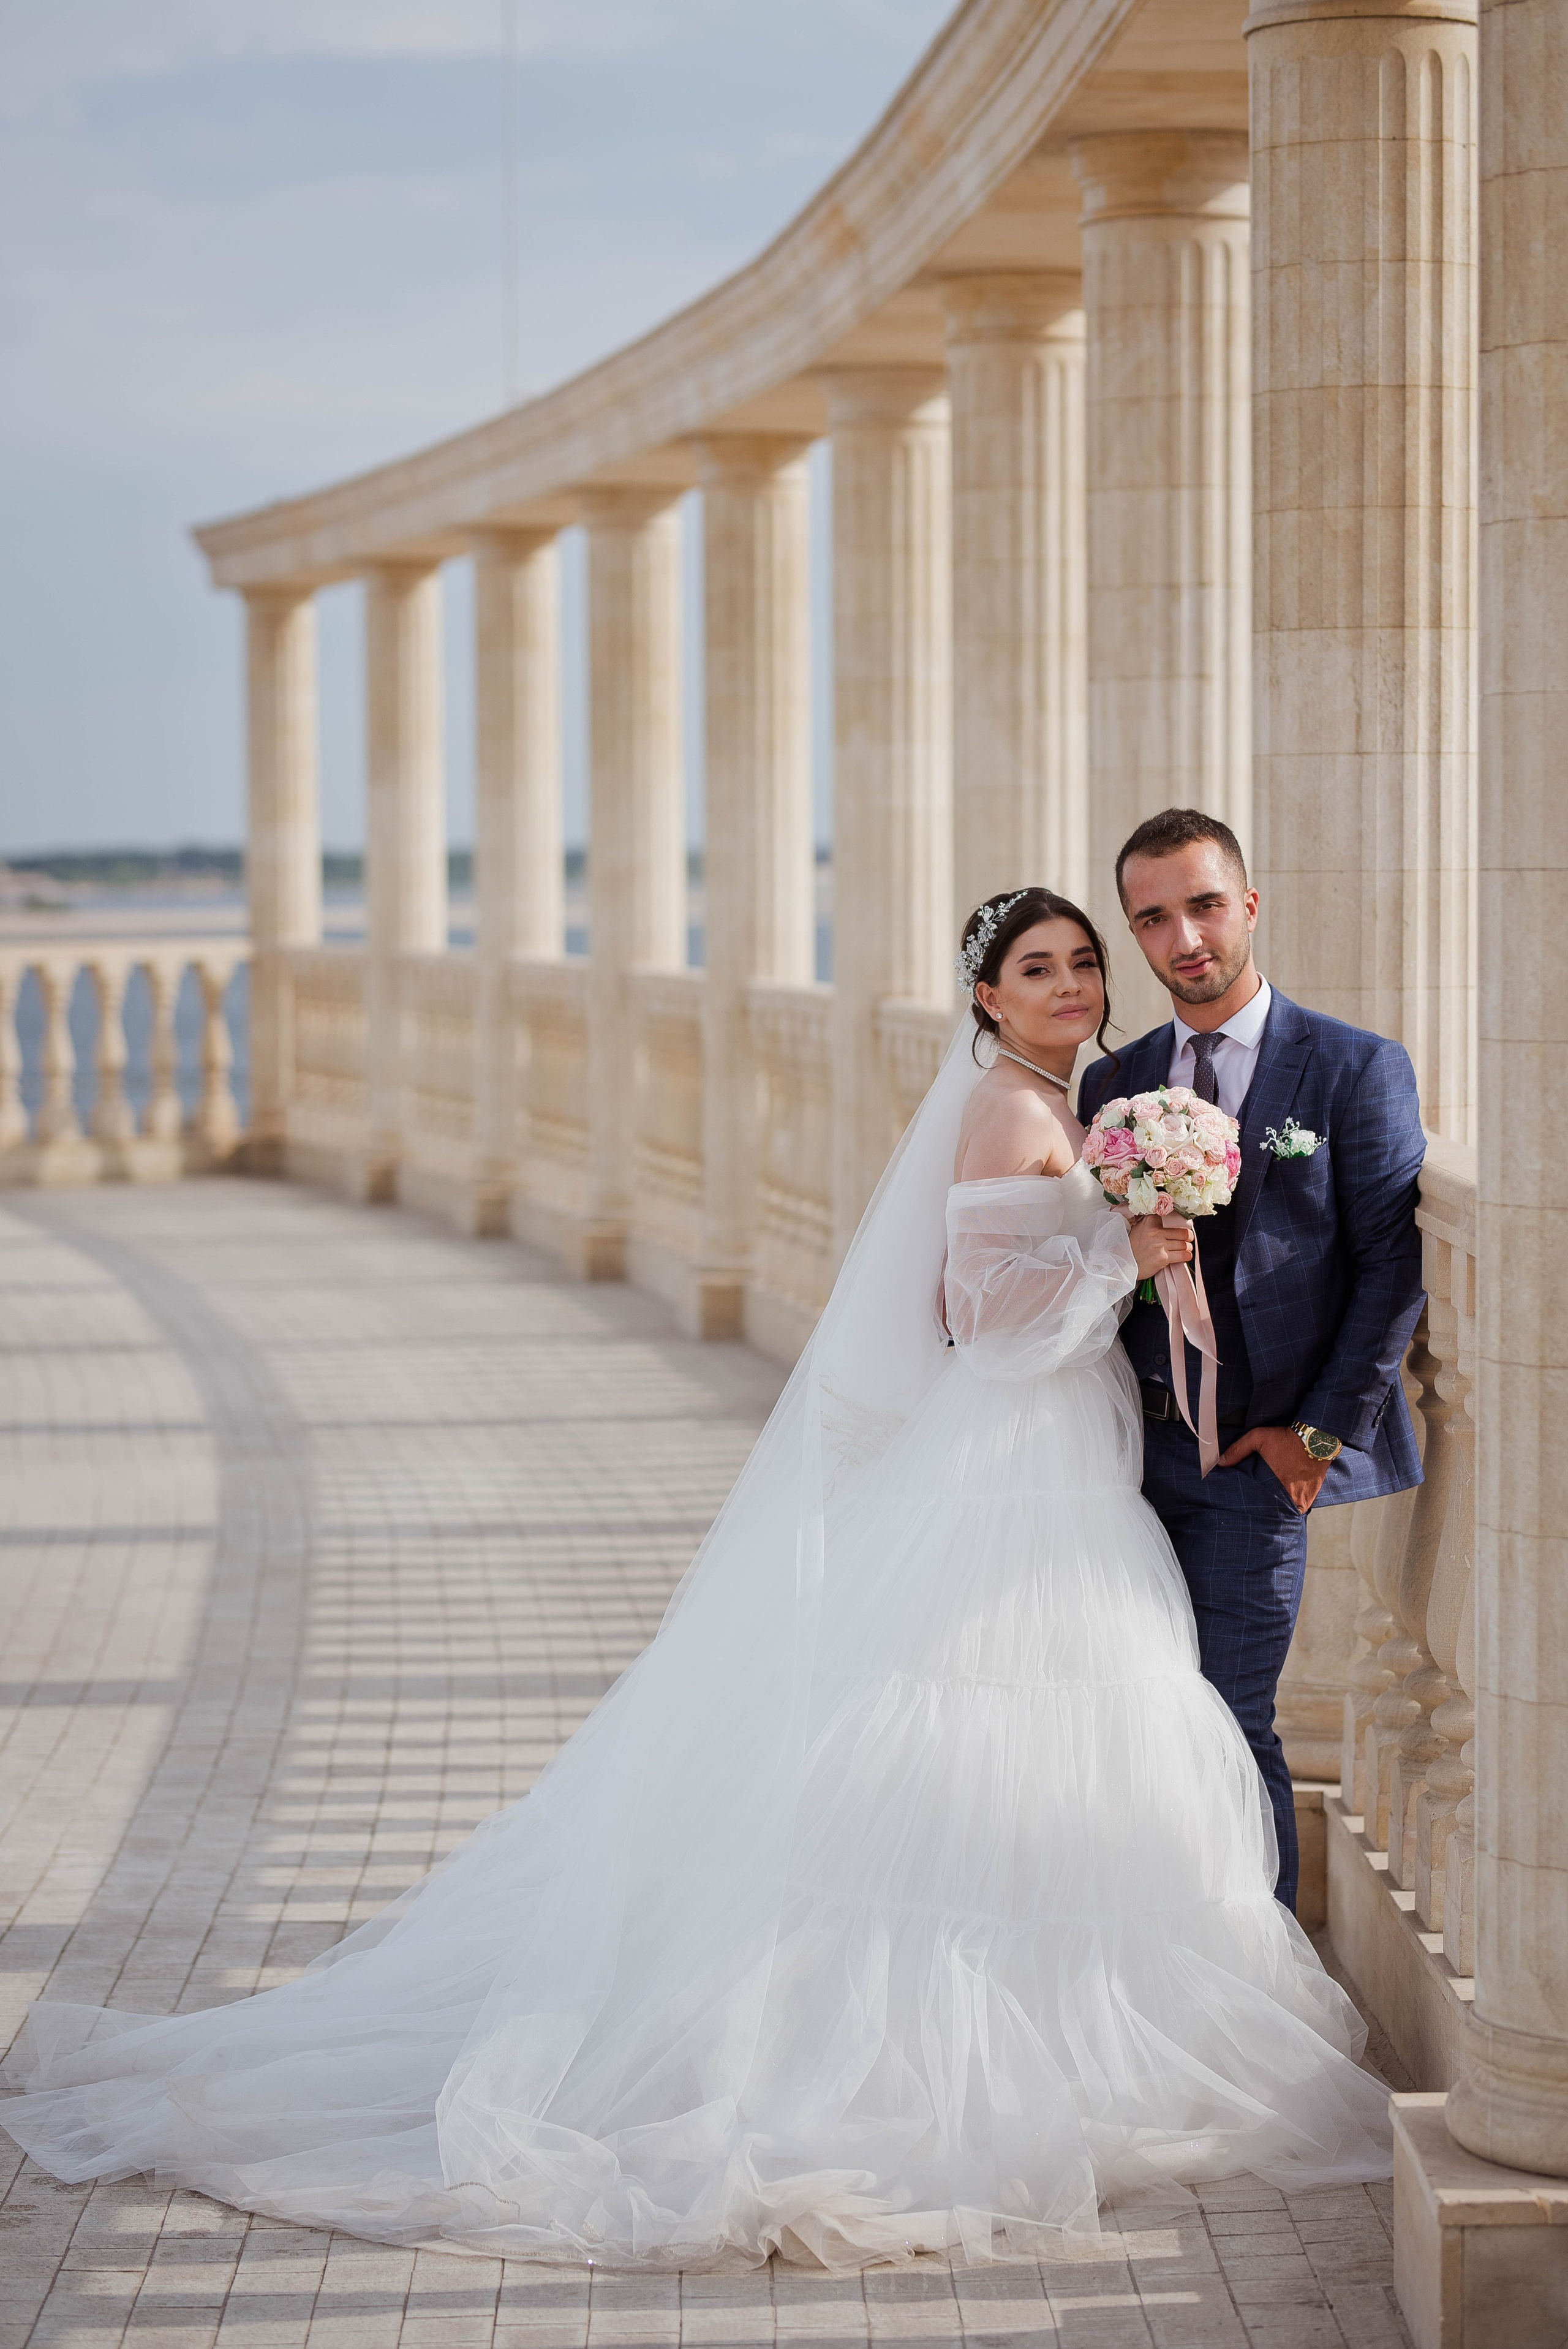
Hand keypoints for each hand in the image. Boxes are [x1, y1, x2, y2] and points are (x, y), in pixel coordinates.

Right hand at [1127, 1213, 1193, 1282]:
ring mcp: (1159, 1245)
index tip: (1183, 1226)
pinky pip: (1183, 1255)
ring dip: (1188, 1247)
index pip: (1173, 1218)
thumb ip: (1153, 1222)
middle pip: (1182, 1232)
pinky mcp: (1163, 1258)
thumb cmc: (1133, 1247)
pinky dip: (1186, 1256)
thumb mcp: (1139, 1228)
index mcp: (1150, 1221)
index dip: (1181, 1223)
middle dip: (1188, 1237)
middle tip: (1188, 1239)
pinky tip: (1185, 1256)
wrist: (1125, 1264)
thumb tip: (1170, 1219)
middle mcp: (1155, 1231)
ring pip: (1184, 1244)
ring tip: (1186, 1249)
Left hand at [1218, 1424, 1332, 1513]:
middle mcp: (1290, 1497)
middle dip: (1267, 1511)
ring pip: (1288, 1511)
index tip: (1247, 1507)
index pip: (1260, 1507)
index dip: (1253, 1508)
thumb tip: (1221, 1463)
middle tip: (1259, 1508)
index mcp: (1274, 1486)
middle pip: (1275, 1512)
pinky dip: (1293, 1505)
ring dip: (1281, 1509)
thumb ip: (1238, 1450)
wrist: (1317, 1438)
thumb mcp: (1258, 1438)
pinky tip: (1286, 1500)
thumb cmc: (1287, 1438)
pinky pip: (1300, 1508)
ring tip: (1272, 1506)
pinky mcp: (1312, 1496)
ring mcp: (1303, 1498)